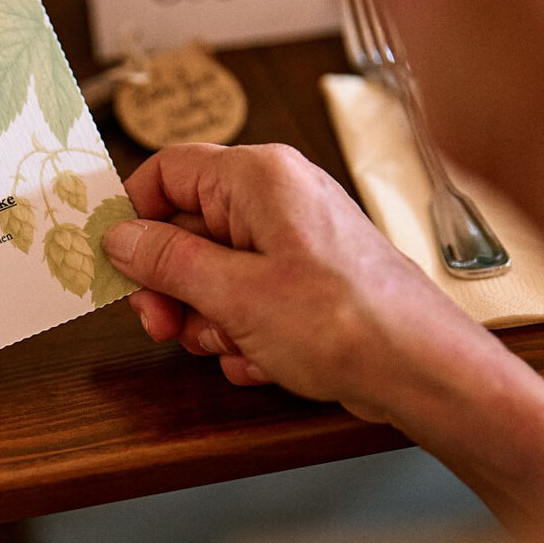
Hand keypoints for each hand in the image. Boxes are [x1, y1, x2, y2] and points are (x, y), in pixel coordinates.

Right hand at [103, 144, 543, 520]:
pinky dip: (246, 335)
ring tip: (232, 346)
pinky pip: (251, 301)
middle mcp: (279, 199)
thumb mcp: (234, 294)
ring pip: (216, 273)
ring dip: (209, 319)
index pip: (168, 170)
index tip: (118, 264)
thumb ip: (168, 261)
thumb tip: (120, 237)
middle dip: (172, 285)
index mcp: (259, 178)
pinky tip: (263, 360)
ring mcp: (296, 241)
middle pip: (188, 229)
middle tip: (163, 326)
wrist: (425, 372)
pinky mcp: (310, 282)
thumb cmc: (348, 322)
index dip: (135, 216)